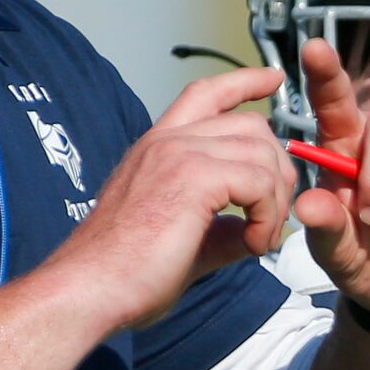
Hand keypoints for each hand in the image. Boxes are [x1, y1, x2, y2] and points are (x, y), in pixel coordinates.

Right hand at [51, 66, 295, 330]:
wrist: (91, 289)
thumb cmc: (123, 274)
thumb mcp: (184, 243)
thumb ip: (221, 231)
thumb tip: (251, 234)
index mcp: (159, 148)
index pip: (206, 94)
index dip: (244, 82)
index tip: (273, 80)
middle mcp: (167, 141)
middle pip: (251, 125)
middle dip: (278, 168)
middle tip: (274, 216)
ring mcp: (178, 153)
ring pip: (261, 152)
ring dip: (275, 200)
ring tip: (260, 239)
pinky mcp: (192, 177)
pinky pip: (258, 181)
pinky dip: (268, 216)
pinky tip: (253, 244)